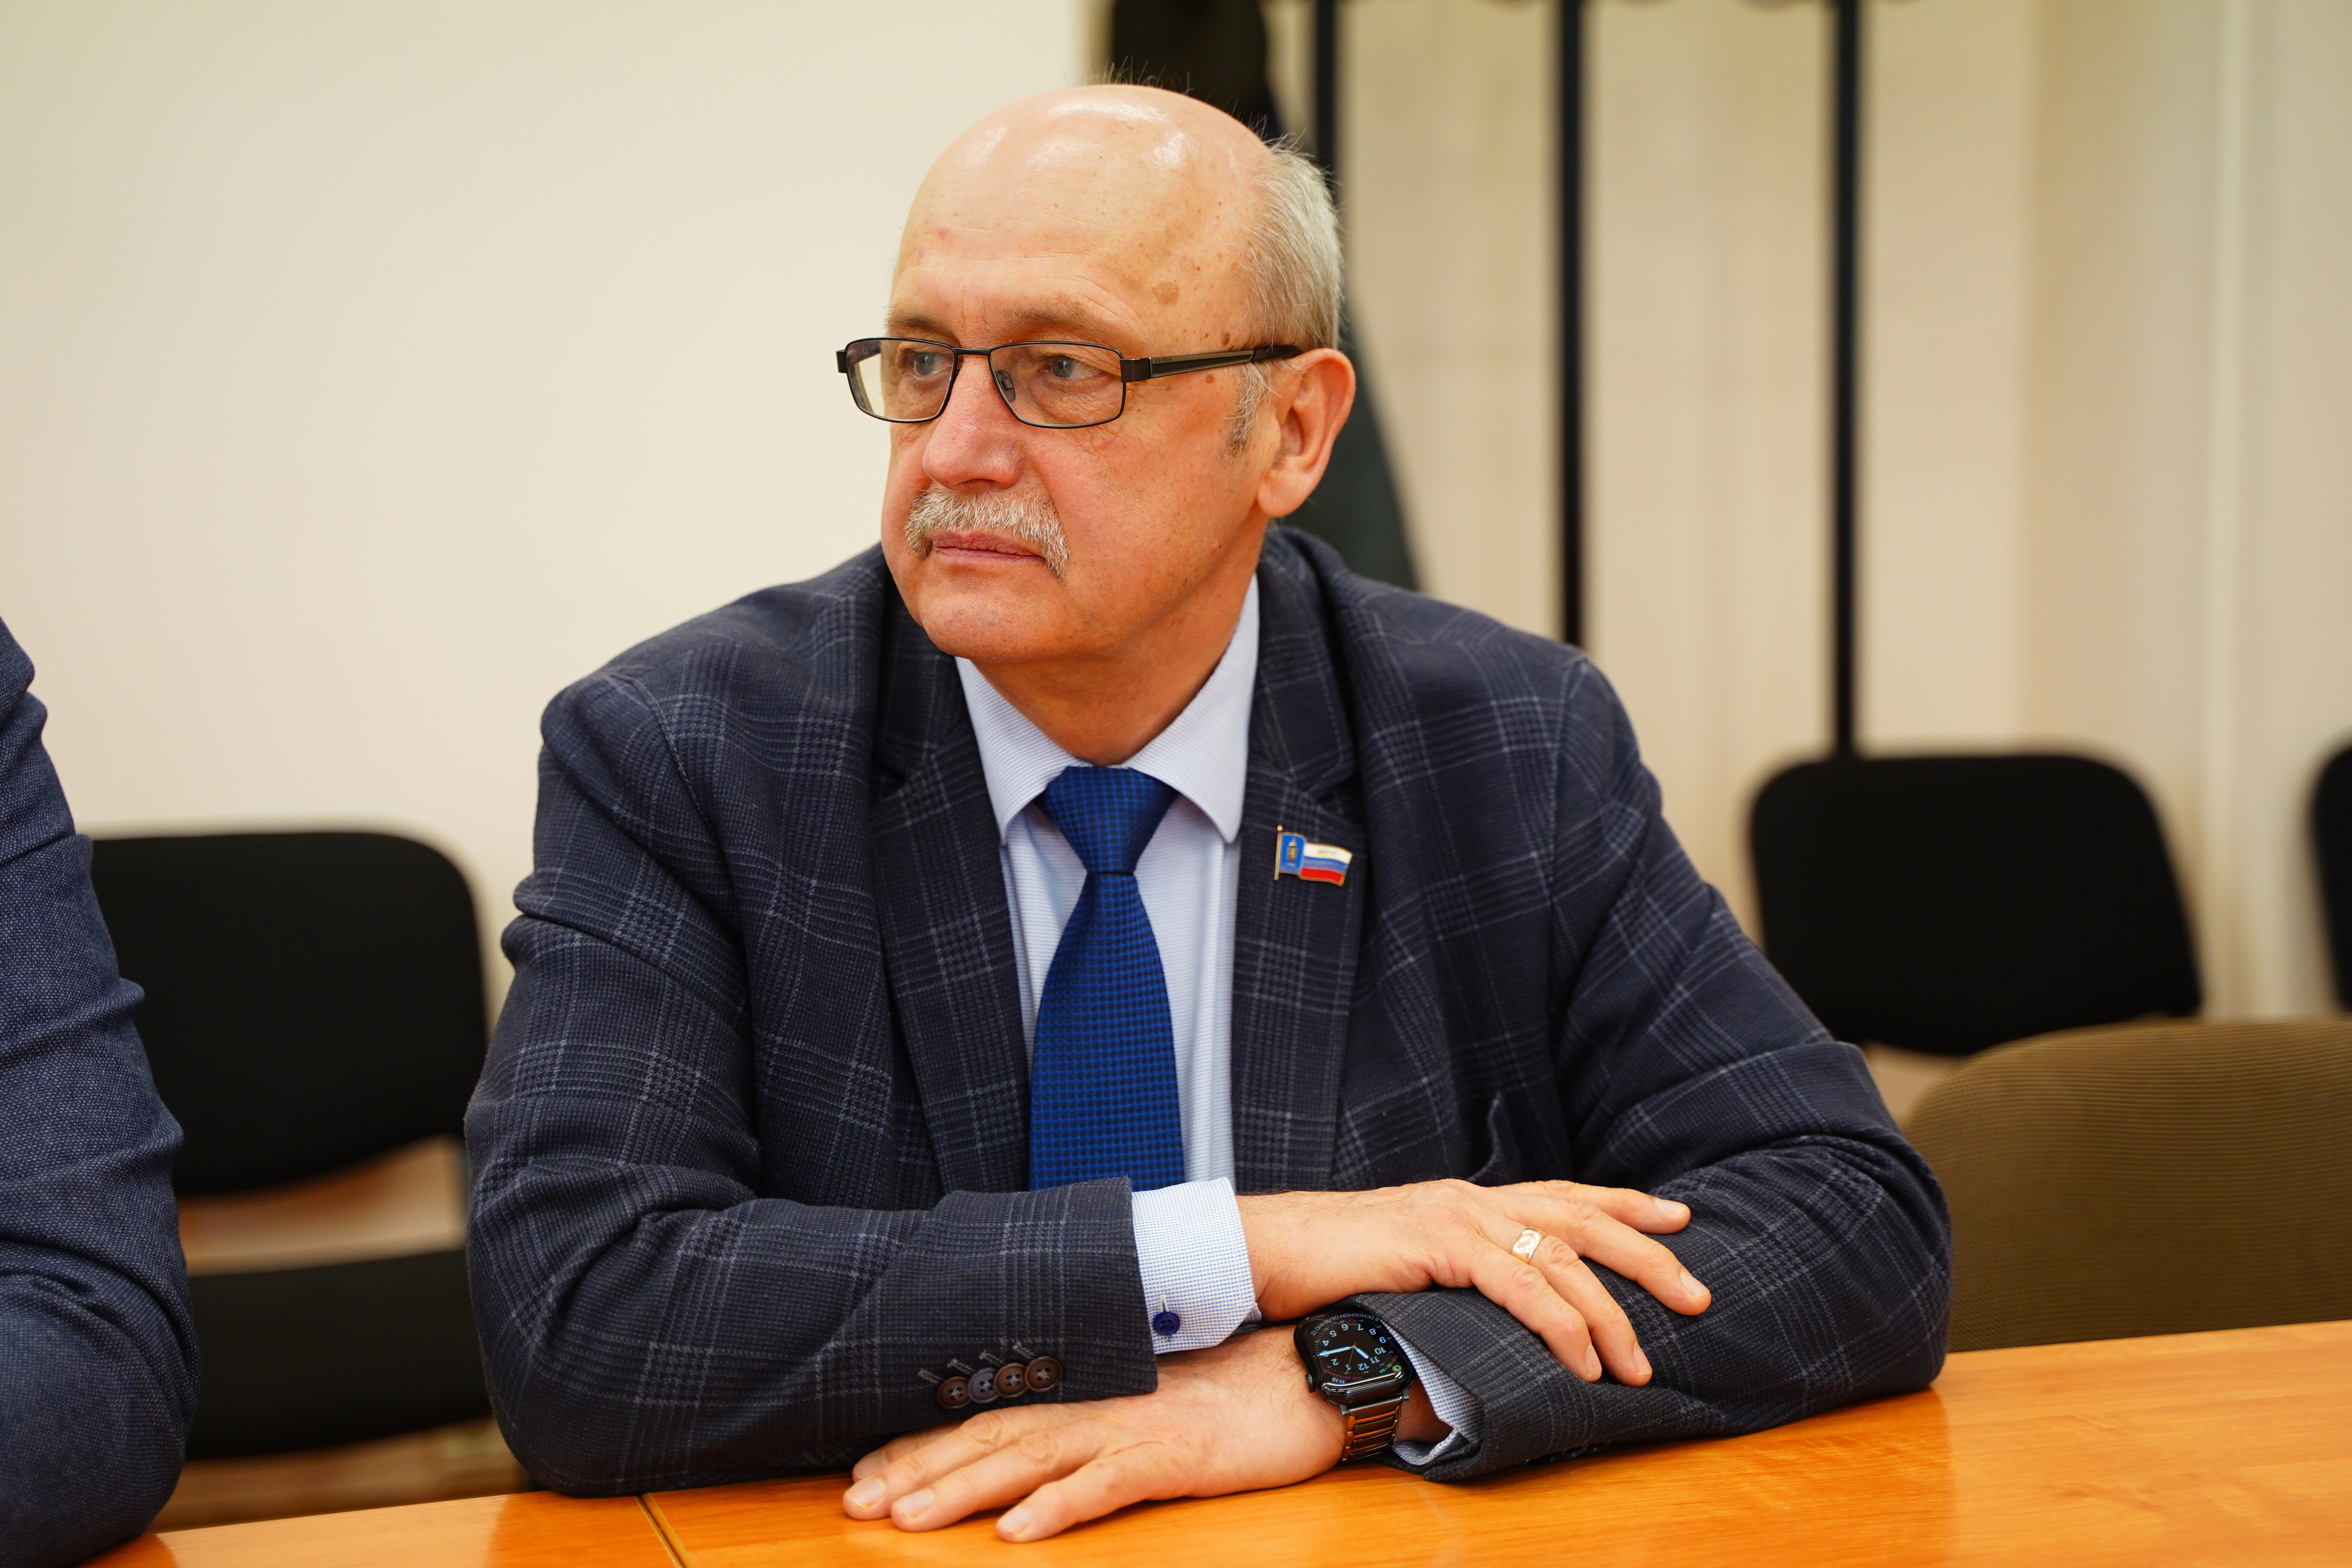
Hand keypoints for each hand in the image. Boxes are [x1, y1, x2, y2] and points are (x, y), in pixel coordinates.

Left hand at [841, 1327, 1410, 1542]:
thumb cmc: (1243, 1397)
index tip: (867, 1473)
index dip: (925, 1444)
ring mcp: (1137, 1426)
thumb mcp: (1157, 1409)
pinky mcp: (1176, 1454)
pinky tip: (1019, 1533)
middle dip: (918, 1470)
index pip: (992, 1415)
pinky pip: (1108, 1484)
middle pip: (994, 1434)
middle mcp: (1102, 1403)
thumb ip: (1100, 1424)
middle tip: (855, 1503)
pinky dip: (1060, 1507)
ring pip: (1033, 1456)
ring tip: (907, 1519)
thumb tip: (1040, 1454)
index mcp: (1094, 1392)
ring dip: (964, 1489)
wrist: (1319, 1375)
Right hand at [1238, 1179, 1709, 1384]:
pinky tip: (1582, 1361)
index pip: (1565, 1196)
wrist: (1267, 1248)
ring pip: (1564, 1258)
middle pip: (1583, 1220)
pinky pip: (1521, 1285)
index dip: (1627, 1205)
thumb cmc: (1329, 1267)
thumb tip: (1492, 1307)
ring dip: (1611, 1316)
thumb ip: (1455, 1272)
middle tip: (1699, 1293)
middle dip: (1649, 1257)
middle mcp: (1474, 1198)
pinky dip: (1561, 1326)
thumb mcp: (1408, 1264)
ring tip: (1640, 1363)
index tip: (1679, 1218)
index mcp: (1471, 1200)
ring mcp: (1459, 1217)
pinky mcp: (1440, 1244)